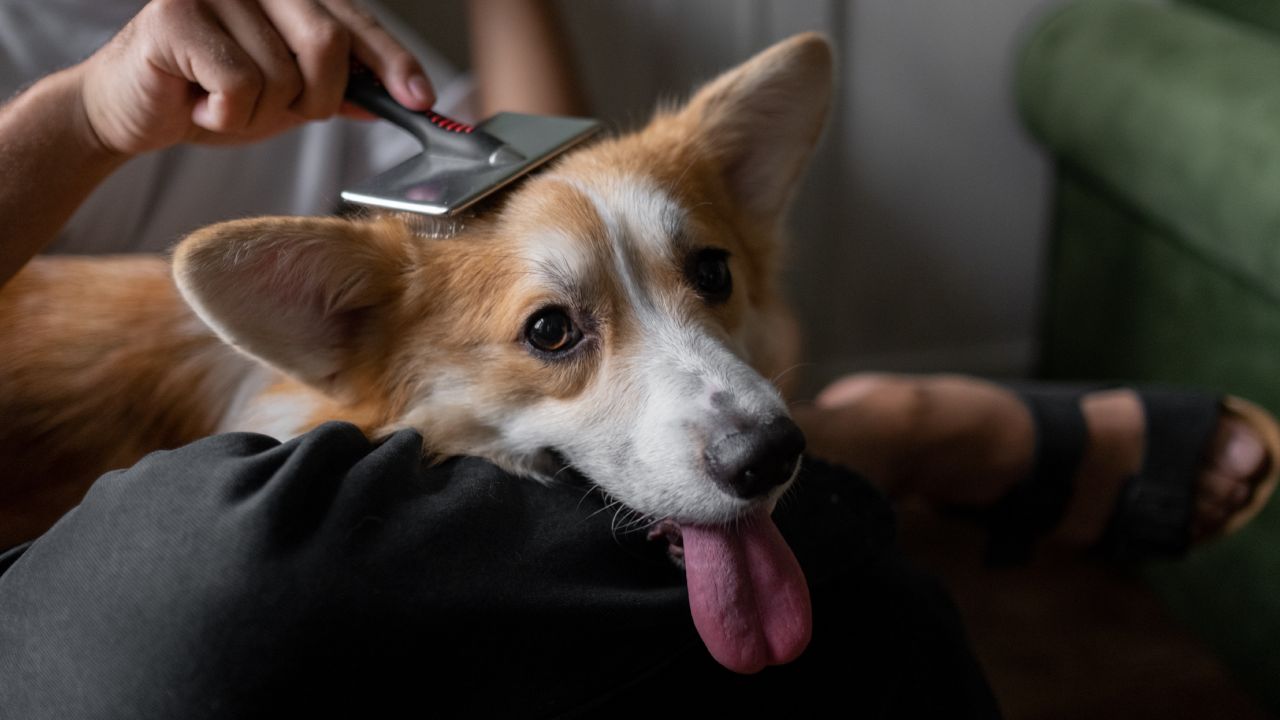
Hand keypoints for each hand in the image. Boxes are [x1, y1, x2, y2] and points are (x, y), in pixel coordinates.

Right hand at [76, 0, 435, 154]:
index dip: (394, 62)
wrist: (133, 110)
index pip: (355, 23)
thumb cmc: (211, 94)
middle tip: (285, 110)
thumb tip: (400, 97)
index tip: (421, 99)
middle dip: (317, 97)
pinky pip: (238, 86)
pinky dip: (225, 116)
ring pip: (280, 76)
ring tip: (222, 102)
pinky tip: (198, 103)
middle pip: (327, 44)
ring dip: (260, 114)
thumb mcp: (290, 96)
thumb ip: (340, 89)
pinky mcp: (174, 15)